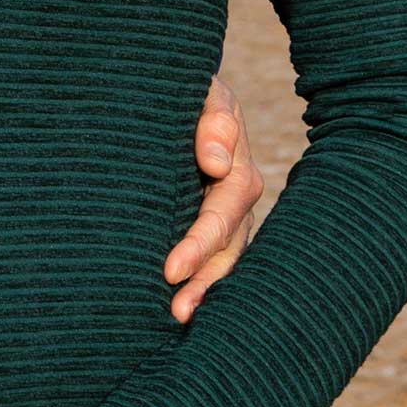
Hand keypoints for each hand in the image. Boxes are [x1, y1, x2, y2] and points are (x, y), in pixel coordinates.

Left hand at [163, 71, 264, 321]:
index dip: (200, 242)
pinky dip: (201, 282)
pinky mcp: (208, 221)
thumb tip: (214, 162)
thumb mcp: (202, 91)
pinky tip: (180, 309)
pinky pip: (213, 257)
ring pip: (224, 258)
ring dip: (205, 290)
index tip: (170, 269)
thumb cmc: (185, 89)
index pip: (224, 212)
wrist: (174, 90)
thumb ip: (213, 116)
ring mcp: (225, 212)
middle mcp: (236, 195)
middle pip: (228, 246)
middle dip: (204, 279)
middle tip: (176, 309)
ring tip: (178, 317)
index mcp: (236, 166)